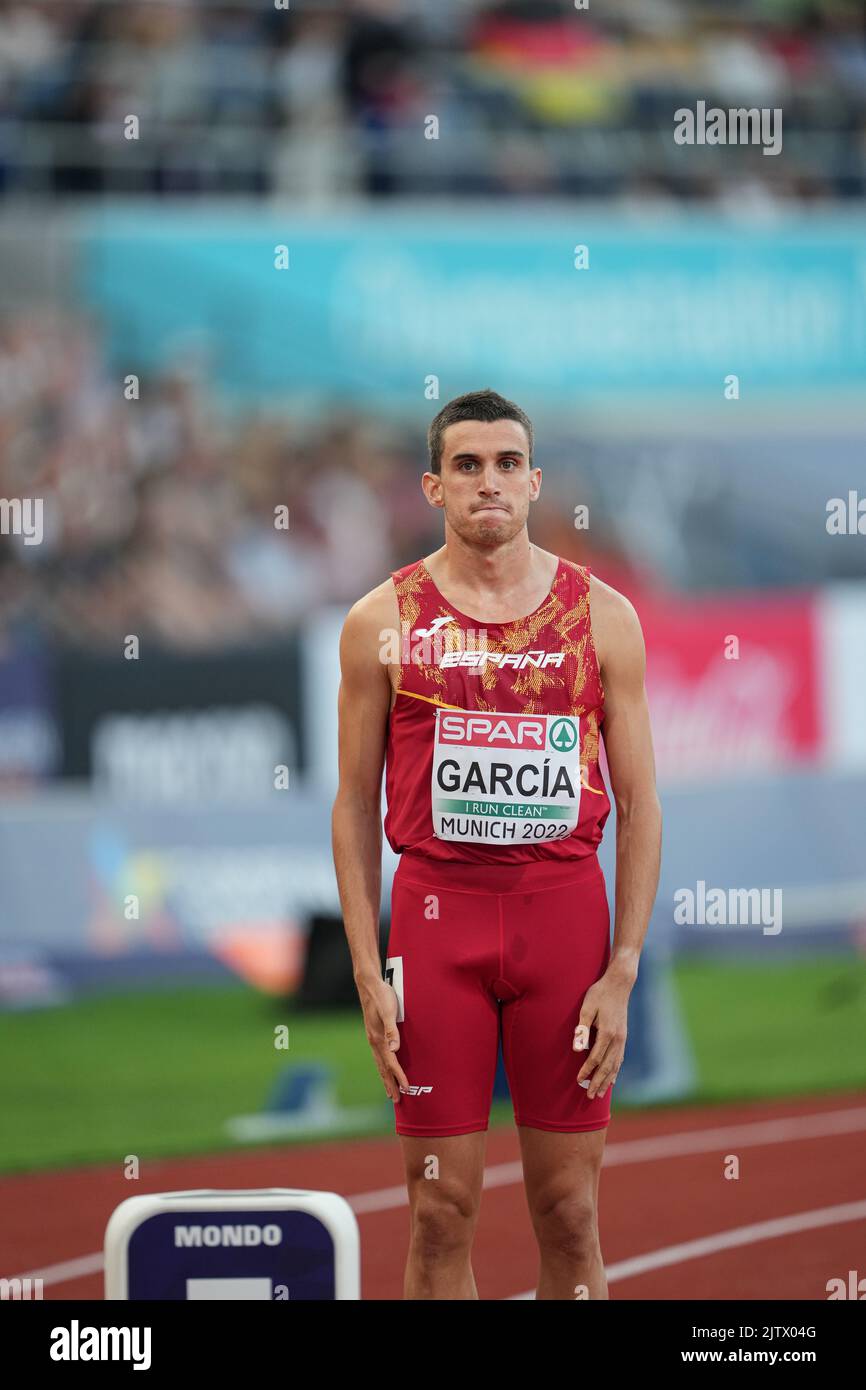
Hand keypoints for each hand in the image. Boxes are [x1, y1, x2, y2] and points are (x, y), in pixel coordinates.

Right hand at [358, 975, 409, 1102]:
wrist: (369, 984)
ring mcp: (372, 1038)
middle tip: (396, 1099)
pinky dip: (383, 1066)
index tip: (406, 1088)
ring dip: (385, 1078)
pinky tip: (385, 1067)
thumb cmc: (381, 996)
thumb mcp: (388, 1011)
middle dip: (390, 1084)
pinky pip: (379, 1056)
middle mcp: (374, 1041)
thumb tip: (394, 1049)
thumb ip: (392, 1030)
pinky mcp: (374, 1033)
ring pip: (380, 1063)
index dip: (398, 1076)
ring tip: (390, 1090)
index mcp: (378, 1038)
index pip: (390, 1062)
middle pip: (383, 1067)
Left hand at [572, 968, 631, 1099]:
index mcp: (607, 1032)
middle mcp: (617, 1038)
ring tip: (601, 1093)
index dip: (586, 1070)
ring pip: (615, 1065)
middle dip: (598, 1082)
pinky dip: (616, 1070)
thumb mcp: (586, 1008)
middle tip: (590, 1096)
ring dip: (608, 1080)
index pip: (595, 1057)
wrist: (619, 983)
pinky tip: (612, 1078)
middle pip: (607, 1066)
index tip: (578, 1080)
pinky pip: (620, 1058)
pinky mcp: (623, 1036)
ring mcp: (622, 1038)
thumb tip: (577, 1050)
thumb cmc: (599, 994)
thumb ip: (582, 1029)